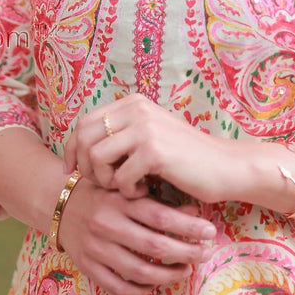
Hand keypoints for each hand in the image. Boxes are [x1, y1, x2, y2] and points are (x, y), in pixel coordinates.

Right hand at [56, 178, 216, 294]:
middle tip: (205, 255)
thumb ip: (157, 200)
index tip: (210, 231)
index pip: (160, 216)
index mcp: (119, 201)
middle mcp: (107, 225)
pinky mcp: (87, 267)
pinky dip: (140, 290)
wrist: (59, 206)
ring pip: (140, 271)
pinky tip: (155, 286)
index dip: (189, 226)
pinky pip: (118, 287)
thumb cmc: (102, 195)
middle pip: (155, 246)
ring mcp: (96, 248)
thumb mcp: (127, 190)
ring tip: (186, 271)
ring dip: (169, 275)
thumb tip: (195, 210)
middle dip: (186, 253)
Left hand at [64, 95, 238, 203]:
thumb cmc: (184, 157)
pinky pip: (120, 177)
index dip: (73, 150)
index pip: (84, 123)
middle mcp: (137, 109)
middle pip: (85, 138)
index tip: (72, 172)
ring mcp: (145, 128)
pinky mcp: (154, 152)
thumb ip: (121, 133)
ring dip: (106, 181)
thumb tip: (80, 147)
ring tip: (126, 186)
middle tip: (103, 184)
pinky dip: (128, 191)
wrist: (223, 167)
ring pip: (97, 158)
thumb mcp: (149, 135)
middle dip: (85, 167)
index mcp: (133, 103)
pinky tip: (144, 190)